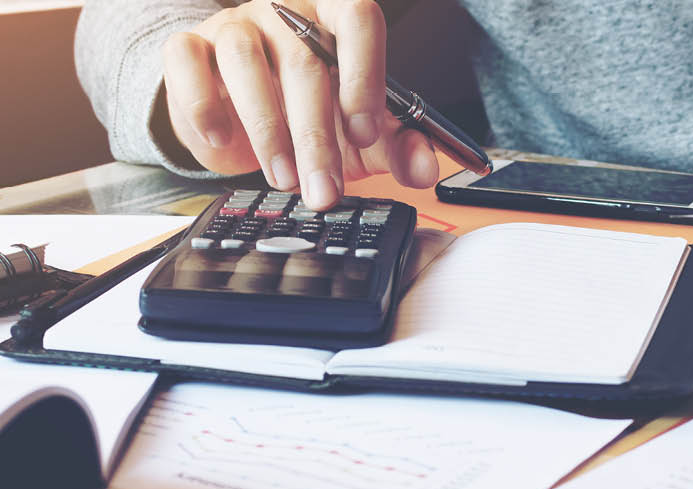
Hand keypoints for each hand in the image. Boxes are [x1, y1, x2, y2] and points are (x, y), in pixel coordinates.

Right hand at [161, 0, 438, 209]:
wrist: (238, 116)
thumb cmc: (308, 115)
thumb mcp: (361, 137)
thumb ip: (398, 147)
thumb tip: (427, 168)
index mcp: (336, 19)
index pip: (358, 18)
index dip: (364, 74)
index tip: (365, 133)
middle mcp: (286, 12)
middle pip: (305, 62)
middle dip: (317, 138)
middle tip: (325, 190)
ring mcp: (236, 25)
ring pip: (247, 63)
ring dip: (268, 131)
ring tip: (284, 179)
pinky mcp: (189, 46)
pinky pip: (187, 61)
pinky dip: (202, 104)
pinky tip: (221, 137)